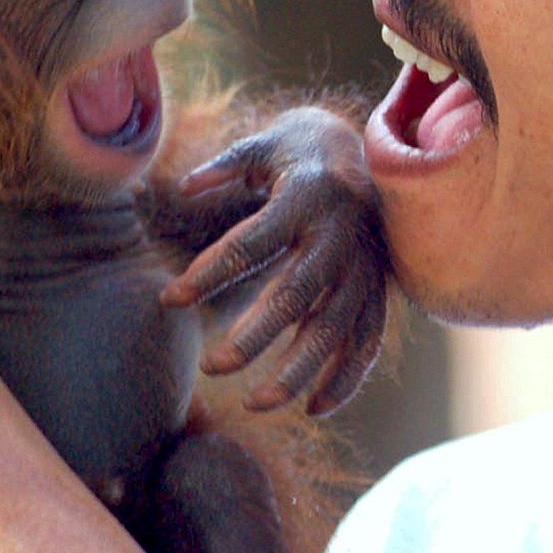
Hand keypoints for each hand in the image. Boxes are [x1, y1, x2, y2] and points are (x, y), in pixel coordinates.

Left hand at [160, 107, 387, 414]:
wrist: (375, 149)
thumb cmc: (302, 150)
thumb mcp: (263, 145)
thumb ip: (225, 165)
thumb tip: (185, 188)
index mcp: (305, 195)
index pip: (251, 243)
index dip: (209, 273)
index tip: (170, 300)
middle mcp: (340, 233)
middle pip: (294, 295)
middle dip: (252, 337)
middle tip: (210, 367)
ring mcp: (366, 264)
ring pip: (334, 328)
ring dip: (297, 371)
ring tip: (255, 403)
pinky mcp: (382, 286)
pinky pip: (368, 339)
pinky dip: (346, 377)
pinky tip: (314, 407)